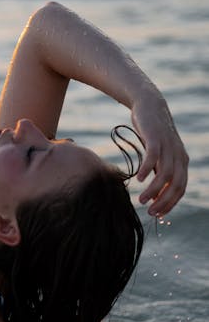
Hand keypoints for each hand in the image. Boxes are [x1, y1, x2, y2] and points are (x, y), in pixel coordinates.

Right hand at [131, 97, 188, 216]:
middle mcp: (178, 155)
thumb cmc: (152, 135)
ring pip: (165, 174)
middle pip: (175, 185)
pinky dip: (147, 170)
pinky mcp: (156, 138)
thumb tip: (154, 198)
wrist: (150, 107)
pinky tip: (139, 179)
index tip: (157, 215)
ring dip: (153, 190)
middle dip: (163, 201)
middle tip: (149, 212)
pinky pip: (153, 157)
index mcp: (181, 161)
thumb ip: (158, 176)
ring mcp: (168, 146)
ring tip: (140, 200)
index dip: (170, 204)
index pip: (180, 189)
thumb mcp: (158, 158)